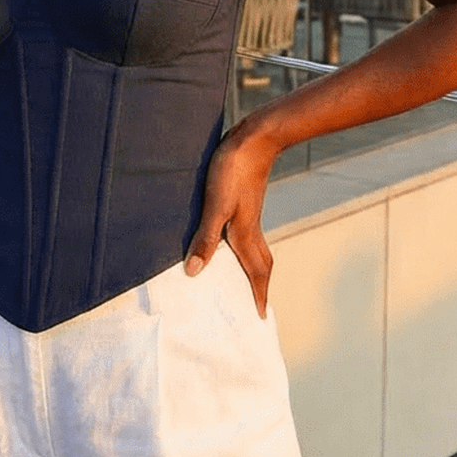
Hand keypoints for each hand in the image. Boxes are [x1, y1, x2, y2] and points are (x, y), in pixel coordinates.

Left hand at [185, 127, 275, 317]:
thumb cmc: (234, 170)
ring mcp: (249, 214)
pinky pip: (247, 235)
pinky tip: (229, 243)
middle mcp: (251, 228)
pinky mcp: (243, 201)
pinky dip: (243, 248)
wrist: (255, 138)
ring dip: (252, 268)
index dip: (259, 295)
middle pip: (261, 265)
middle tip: (256, 305)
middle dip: (260, 287)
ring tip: (243, 281)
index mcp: (246, 235)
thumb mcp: (215, 206)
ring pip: (255, 250)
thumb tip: (195, 272)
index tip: (262, 318)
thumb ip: (205, 239)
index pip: (256, 273)